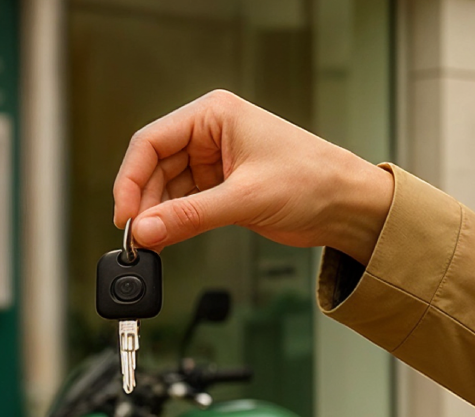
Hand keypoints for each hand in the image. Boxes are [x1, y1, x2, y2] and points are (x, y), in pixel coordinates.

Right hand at [112, 90, 393, 264]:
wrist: (350, 207)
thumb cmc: (314, 182)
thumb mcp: (246, 199)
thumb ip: (190, 216)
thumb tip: (146, 230)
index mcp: (215, 115)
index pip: (151, 141)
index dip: (131, 178)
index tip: (124, 214)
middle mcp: (210, 134)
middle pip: (155, 166)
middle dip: (143, 202)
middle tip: (136, 237)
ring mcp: (215, 161)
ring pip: (167, 188)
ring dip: (157, 216)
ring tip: (150, 244)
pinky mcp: (222, 187)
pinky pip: (185, 204)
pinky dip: (173, 223)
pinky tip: (166, 240)